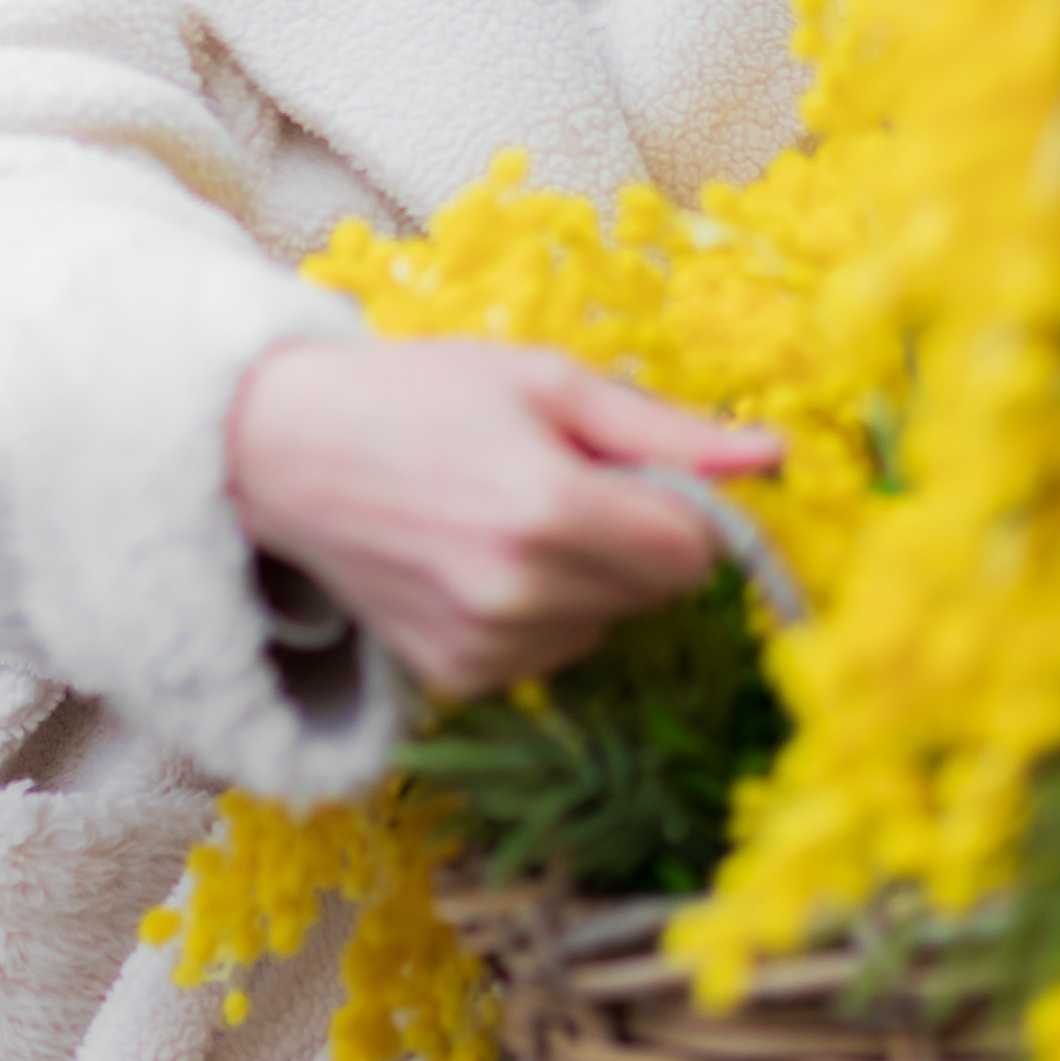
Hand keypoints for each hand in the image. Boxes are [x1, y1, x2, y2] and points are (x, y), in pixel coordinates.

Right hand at [225, 336, 782, 700]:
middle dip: (631, 540)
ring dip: (584, 581)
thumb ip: (664, 428)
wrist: (284, 452)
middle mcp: (522, 595)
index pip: (693, 552)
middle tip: (552, 481)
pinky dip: (537, 614)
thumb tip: (775, 457)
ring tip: (503, 519)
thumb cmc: (418, 396)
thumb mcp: (543, 381)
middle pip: (656, 593)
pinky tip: (475, 563)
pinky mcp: (457, 679)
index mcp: (550, 510)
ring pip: (607, 628)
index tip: (625, 470)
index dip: (674, 507)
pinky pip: (550, 654)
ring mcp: (486, 648)